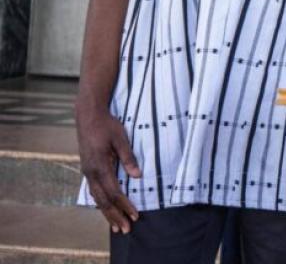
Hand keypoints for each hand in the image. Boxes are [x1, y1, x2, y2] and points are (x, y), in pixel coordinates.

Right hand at [76, 102, 141, 232]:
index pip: (114, 192)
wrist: (88, 116)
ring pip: (97, 198)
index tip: (135, 215)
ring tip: (117, 225)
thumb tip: (137, 176)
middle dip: (115, 216)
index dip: (125, 205)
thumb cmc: (107, 125)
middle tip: (126, 229)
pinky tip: (106, 209)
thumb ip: (128, 158)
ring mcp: (88, 171)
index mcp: (100, 166)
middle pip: (103, 200)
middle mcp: (91, 172)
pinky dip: (101, 203)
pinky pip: (94, 191)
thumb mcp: (121, 139)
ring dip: (107, 212)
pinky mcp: (88, 169)